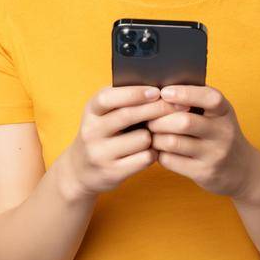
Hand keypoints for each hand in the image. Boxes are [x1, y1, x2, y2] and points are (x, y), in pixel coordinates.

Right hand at [55, 86, 179, 201]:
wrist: (80, 171)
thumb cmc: (102, 134)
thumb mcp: (102, 114)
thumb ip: (122, 100)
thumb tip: (159, 87)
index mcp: (90, 111)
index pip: (108, 97)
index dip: (134, 93)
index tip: (157, 91)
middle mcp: (91, 131)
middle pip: (128, 115)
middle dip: (157, 108)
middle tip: (179, 105)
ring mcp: (100, 154)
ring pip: (142, 138)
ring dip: (155, 135)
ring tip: (156, 134)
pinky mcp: (112, 173)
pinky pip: (145, 158)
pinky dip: (153, 152)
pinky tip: (151, 150)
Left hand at [147, 85, 259, 199]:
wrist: (242, 170)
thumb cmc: (220, 134)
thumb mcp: (219, 115)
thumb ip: (197, 100)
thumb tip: (160, 89)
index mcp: (225, 112)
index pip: (209, 98)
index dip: (185, 93)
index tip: (164, 92)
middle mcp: (223, 133)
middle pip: (184, 122)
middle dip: (160, 119)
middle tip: (149, 119)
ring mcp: (214, 155)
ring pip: (173, 142)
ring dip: (156, 137)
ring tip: (153, 134)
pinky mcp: (203, 173)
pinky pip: (171, 161)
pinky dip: (159, 153)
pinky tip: (159, 150)